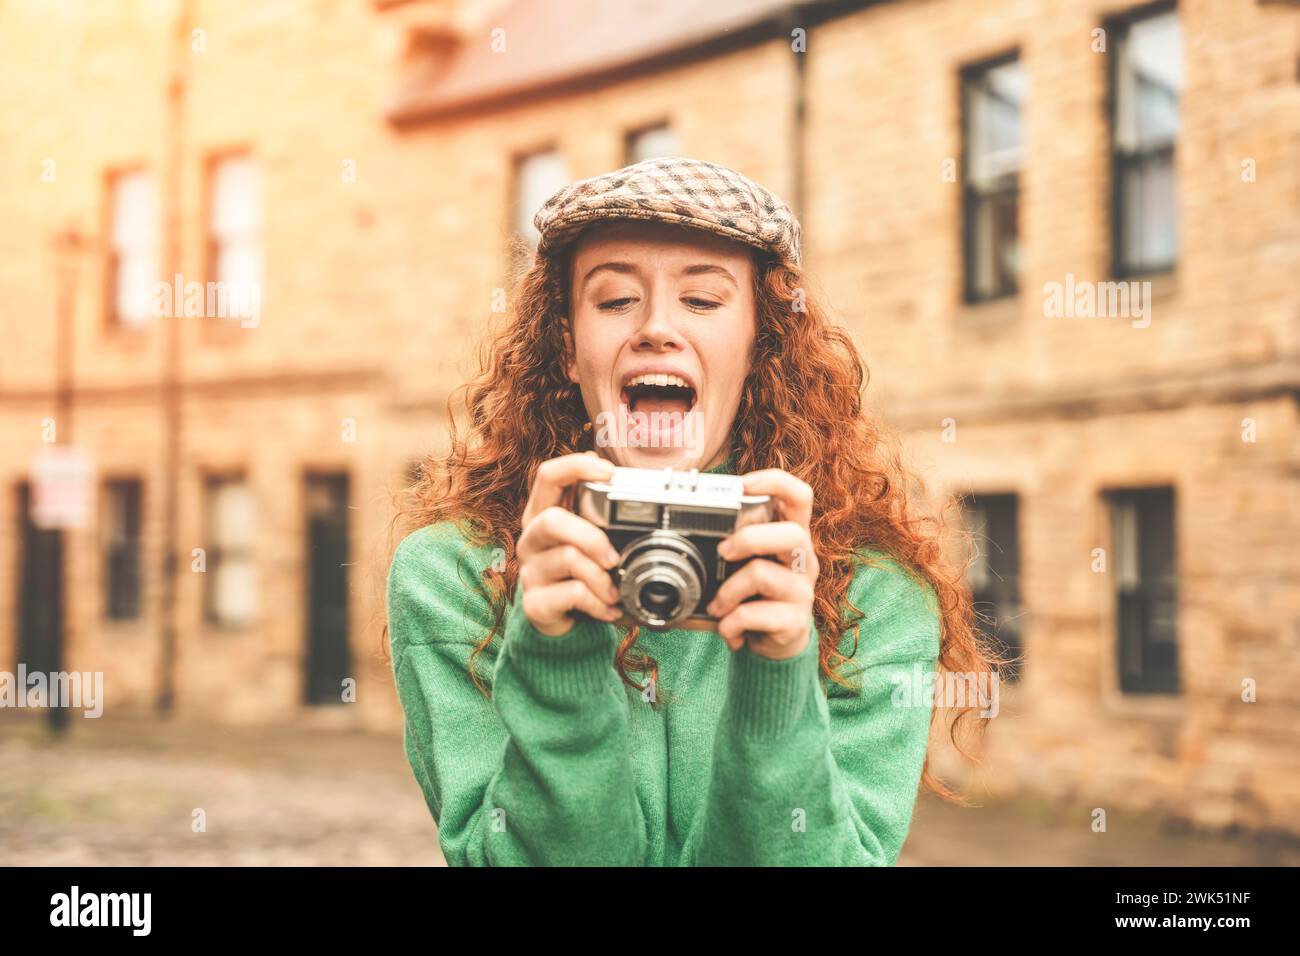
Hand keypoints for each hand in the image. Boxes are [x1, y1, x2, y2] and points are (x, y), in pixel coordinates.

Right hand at [517, 452, 623, 636]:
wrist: (565, 623)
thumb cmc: (582, 573)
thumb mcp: (590, 540)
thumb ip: (602, 514)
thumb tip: (629, 480)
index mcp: (544, 514)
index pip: (548, 476)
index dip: (576, 466)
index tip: (610, 472)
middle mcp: (532, 539)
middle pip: (551, 520)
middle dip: (591, 537)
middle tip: (614, 558)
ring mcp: (531, 571)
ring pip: (568, 559)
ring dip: (601, 577)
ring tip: (614, 592)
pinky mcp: (535, 603)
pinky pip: (573, 594)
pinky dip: (599, 603)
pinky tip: (609, 609)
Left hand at [705, 469, 817, 659]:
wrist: (776, 644)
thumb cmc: (757, 593)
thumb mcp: (748, 561)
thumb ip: (732, 539)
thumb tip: (685, 515)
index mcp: (792, 536)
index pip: (800, 497)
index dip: (775, 482)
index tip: (743, 485)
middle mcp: (803, 559)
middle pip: (792, 533)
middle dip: (749, 538)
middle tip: (723, 552)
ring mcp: (802, 591)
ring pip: (763, 574)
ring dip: (728, 591)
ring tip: (718, 606)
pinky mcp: (795, 621)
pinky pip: (754, 614)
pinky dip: (730, 623)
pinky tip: (729, 629)